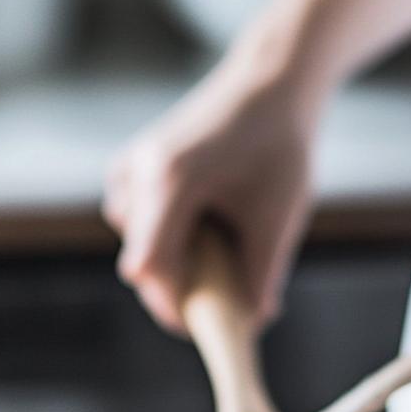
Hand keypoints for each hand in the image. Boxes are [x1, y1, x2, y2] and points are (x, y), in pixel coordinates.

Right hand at [103, 56, 315, 334]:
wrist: (269, 83)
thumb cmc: (278, 145)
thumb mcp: (279, 216)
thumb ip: (264, 274)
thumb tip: (254, 322)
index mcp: (172, 180)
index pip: (151, 267)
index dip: (172, 306)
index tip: (199, 328)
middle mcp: (140, 172)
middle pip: (142, 261)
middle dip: (177, 288)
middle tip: (219, 302)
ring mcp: (130, 167)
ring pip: (138, 243)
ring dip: (173, 261)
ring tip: (219, 250)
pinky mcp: (132, 166)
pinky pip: (136, 221)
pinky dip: (163, 236)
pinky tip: (199, 224)